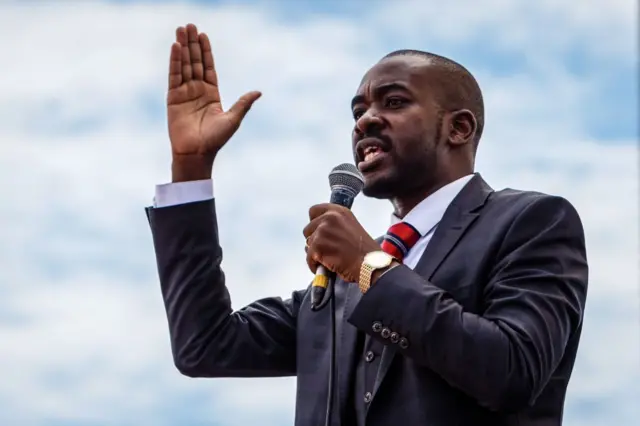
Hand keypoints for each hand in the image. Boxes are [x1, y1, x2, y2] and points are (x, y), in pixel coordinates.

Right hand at [167, 24, 260, 181]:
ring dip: (182, 48)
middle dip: (192, 44)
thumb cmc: (216, 140)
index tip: (203, 35)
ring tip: (180, 30)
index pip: (208, 67)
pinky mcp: (173, 98)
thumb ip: (243, 103)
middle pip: (195, 62)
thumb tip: (258, 92)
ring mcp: (184, 93)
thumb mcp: (233, 119)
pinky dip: (175, 61)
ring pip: (184, 65)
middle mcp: (197, 90)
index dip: (206, 51)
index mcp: (212, 94)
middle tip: (189, 25)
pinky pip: (174, 76)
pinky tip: (175, 47)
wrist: (197, 153)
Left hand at [303, 204, 380, 282]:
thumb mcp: (351, 227)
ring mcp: (323, 231)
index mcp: (339, 211)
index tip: (318, 231)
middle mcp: (329, 217)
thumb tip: (318, 232)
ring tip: (329, 260)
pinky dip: (315, 265)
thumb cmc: (364, 251)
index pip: (314, 210)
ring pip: (307, 244)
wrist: (370, 264)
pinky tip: (326, 267)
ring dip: (315, 254)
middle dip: (314, 241)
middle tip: (327, 250)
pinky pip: (309, 258)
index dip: (314, 223)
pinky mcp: (318, 246)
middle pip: (307, 229)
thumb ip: (335, 225)